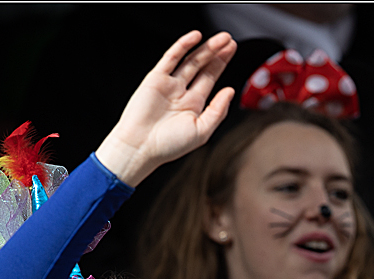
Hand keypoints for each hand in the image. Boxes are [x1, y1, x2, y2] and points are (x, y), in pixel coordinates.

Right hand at [95, 31, 236, 186]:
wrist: (141, 147)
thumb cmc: (169, 145)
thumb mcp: (202, 131)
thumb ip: (218, 110)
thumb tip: (230, 91)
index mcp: (194, 105)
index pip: (210, 78)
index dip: (221, 64)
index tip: (232, 50)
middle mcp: (182, 92)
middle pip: (203, 67)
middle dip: (217, 53)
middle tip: (229, 40)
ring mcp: (169, 84)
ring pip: (190, 60)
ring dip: (206, 48)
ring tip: (221, 38)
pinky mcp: (155, 78)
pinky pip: (171, 58)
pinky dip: (182, 46)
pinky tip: (195, 37)